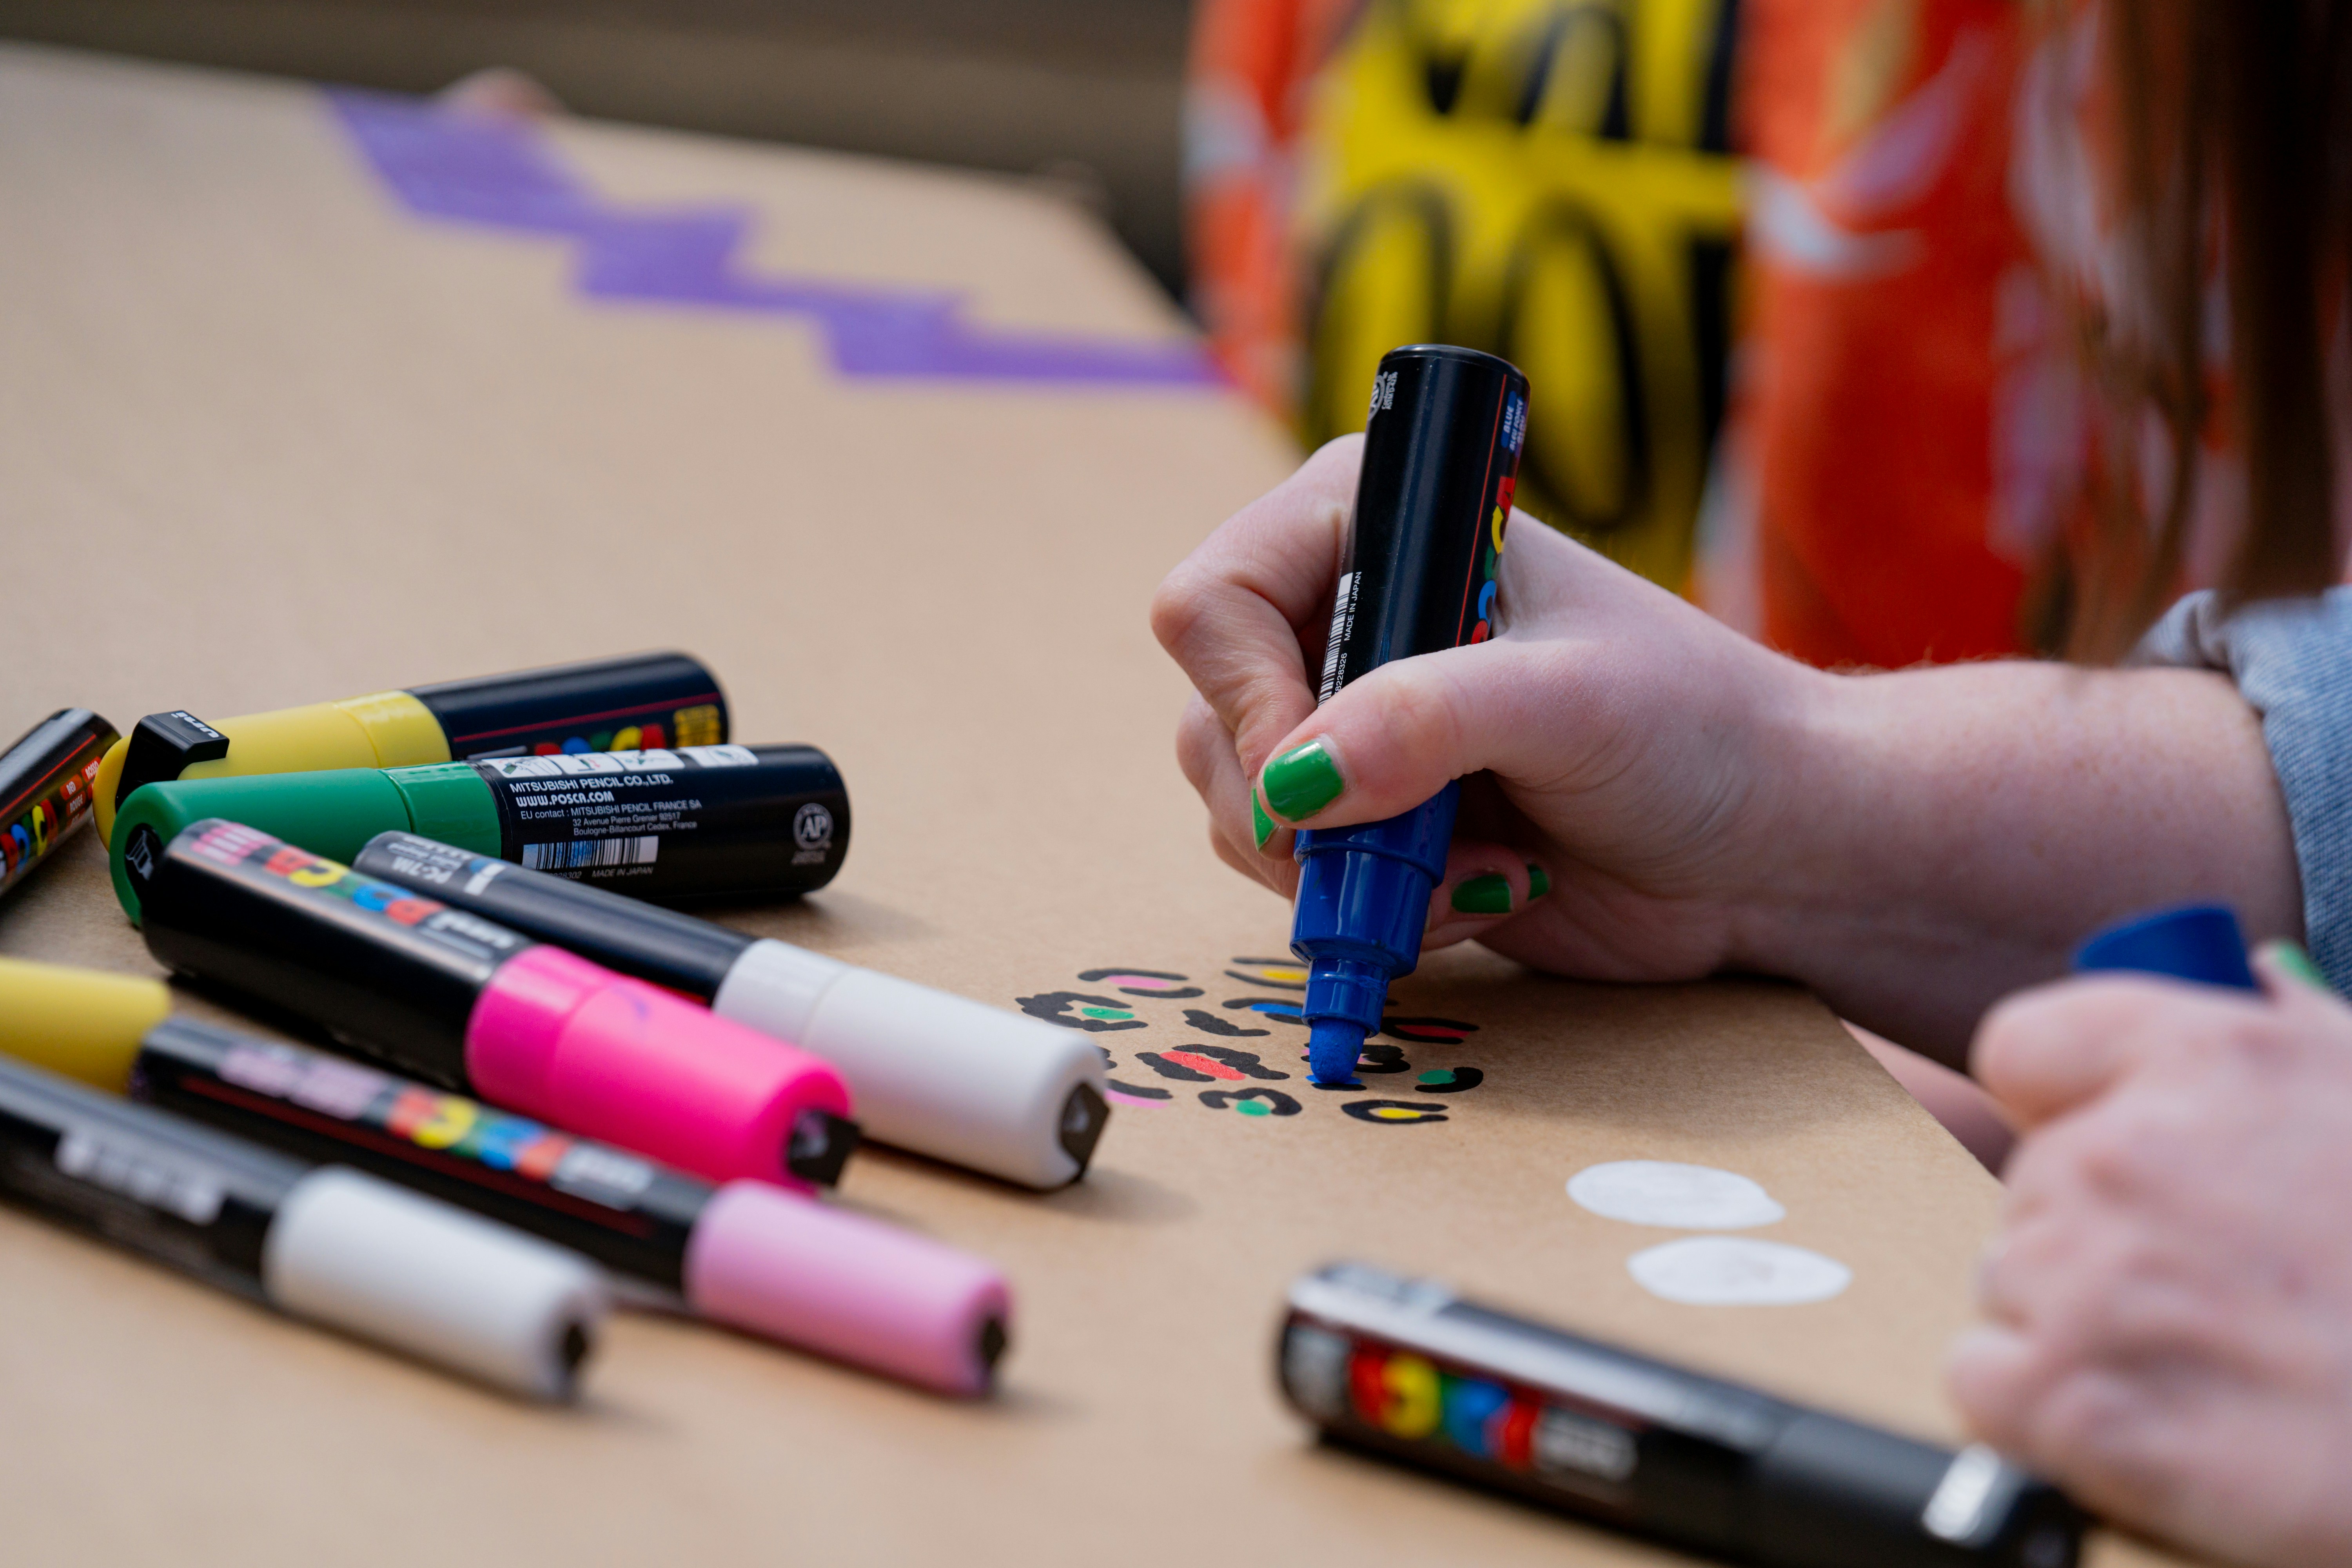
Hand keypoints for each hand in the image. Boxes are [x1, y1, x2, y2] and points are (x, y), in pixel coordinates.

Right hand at [1150, 434, 1823, 979]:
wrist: (1767, 846)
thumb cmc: (1696, 733)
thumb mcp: (1567, 703)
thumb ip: (1425, 722)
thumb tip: (1292, 785)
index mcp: (1375, 525)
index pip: (1214, 601)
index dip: (1247, 701)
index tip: (1317, 781)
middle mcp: (1345, 616)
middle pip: (1214, 719)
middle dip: (1305, 809)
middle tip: (1411, 842)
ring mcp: (1350, 724)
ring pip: (1243, 811)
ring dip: (1346, 870)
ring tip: (1478, 867)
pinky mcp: (1368, 819)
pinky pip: (1296, 877)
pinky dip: (1374, 907)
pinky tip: (1482, 889)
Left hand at [1952, 950, 2351, 1567]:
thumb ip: (2295, 1034)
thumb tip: (2247, 971)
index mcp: (2198, 1059)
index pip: (2024, 1051)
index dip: (2063, 1109)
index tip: (2110, 1154)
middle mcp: (2119, 1153)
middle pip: (2028, 1188)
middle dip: (2097, 1238)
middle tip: (2214, 1296)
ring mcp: (2085, 1278)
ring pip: (2009, 1288)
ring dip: (2079, 1327)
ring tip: (2207, 1366)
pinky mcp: (2072, 1401)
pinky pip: (1987, 1385)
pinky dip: (2045, 1416)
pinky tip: (2149, 1429)